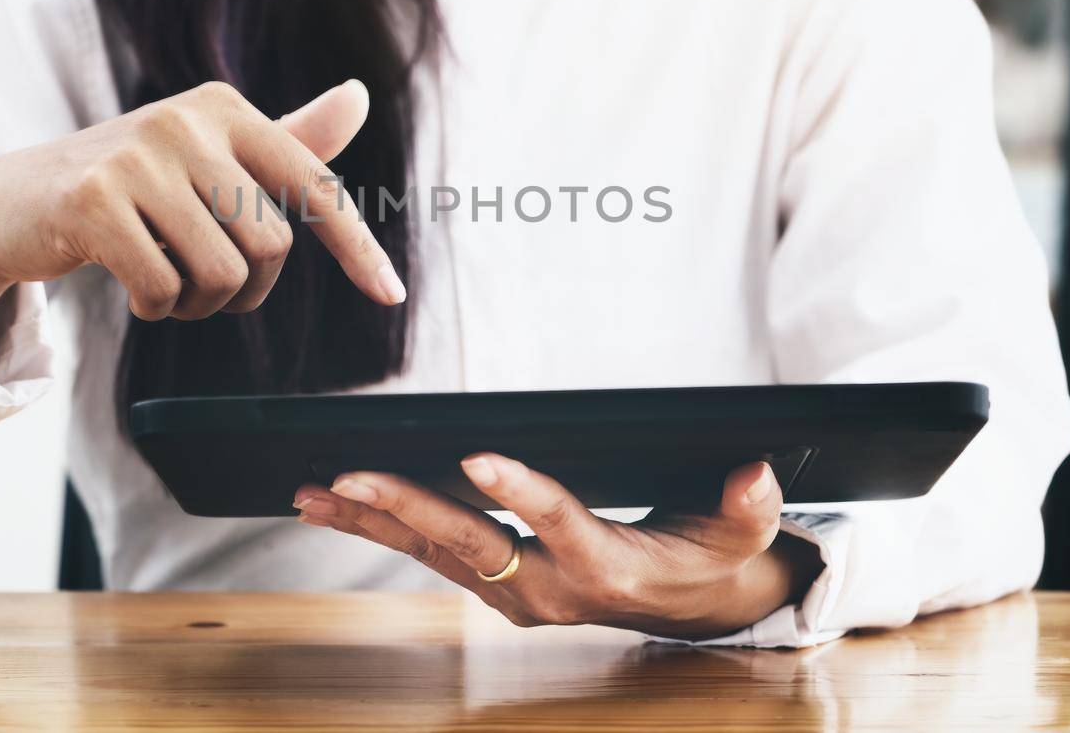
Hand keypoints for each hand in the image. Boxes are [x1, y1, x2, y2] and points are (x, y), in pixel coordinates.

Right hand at [0, 79, 403, 367]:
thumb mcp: (210, 158)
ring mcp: (137, 156)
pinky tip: (131, 289)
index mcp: (226, 108)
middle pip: (270, 247)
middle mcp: (187, 120)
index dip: (357, 247)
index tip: (392, 296)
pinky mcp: (92, 200)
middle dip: (245, 291)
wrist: (12, 200)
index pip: (314, 186)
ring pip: (221, 274)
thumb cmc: (129, 186)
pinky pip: (163, 289)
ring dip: (198, 305)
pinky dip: (156, 309)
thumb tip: (360, 96)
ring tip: (165, 284)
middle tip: (204, 286)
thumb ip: (286, 141)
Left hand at [292, 456, 822, 639]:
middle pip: (470, 543)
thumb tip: (756, 473)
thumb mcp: (741, 536)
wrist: (687, 610)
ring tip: (313, 491)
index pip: (559, 523)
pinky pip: (429, 555)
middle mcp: (549, 588)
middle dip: (407, 508)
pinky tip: (334, 504)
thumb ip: (749, 508)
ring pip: (434, 552)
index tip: (478, 458)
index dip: (520, 492)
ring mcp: (515, 592)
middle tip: (351, 476)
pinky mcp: (496, 585)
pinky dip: (381, 529)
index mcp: (605, 567)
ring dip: (372, 522)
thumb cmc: (710, 558)